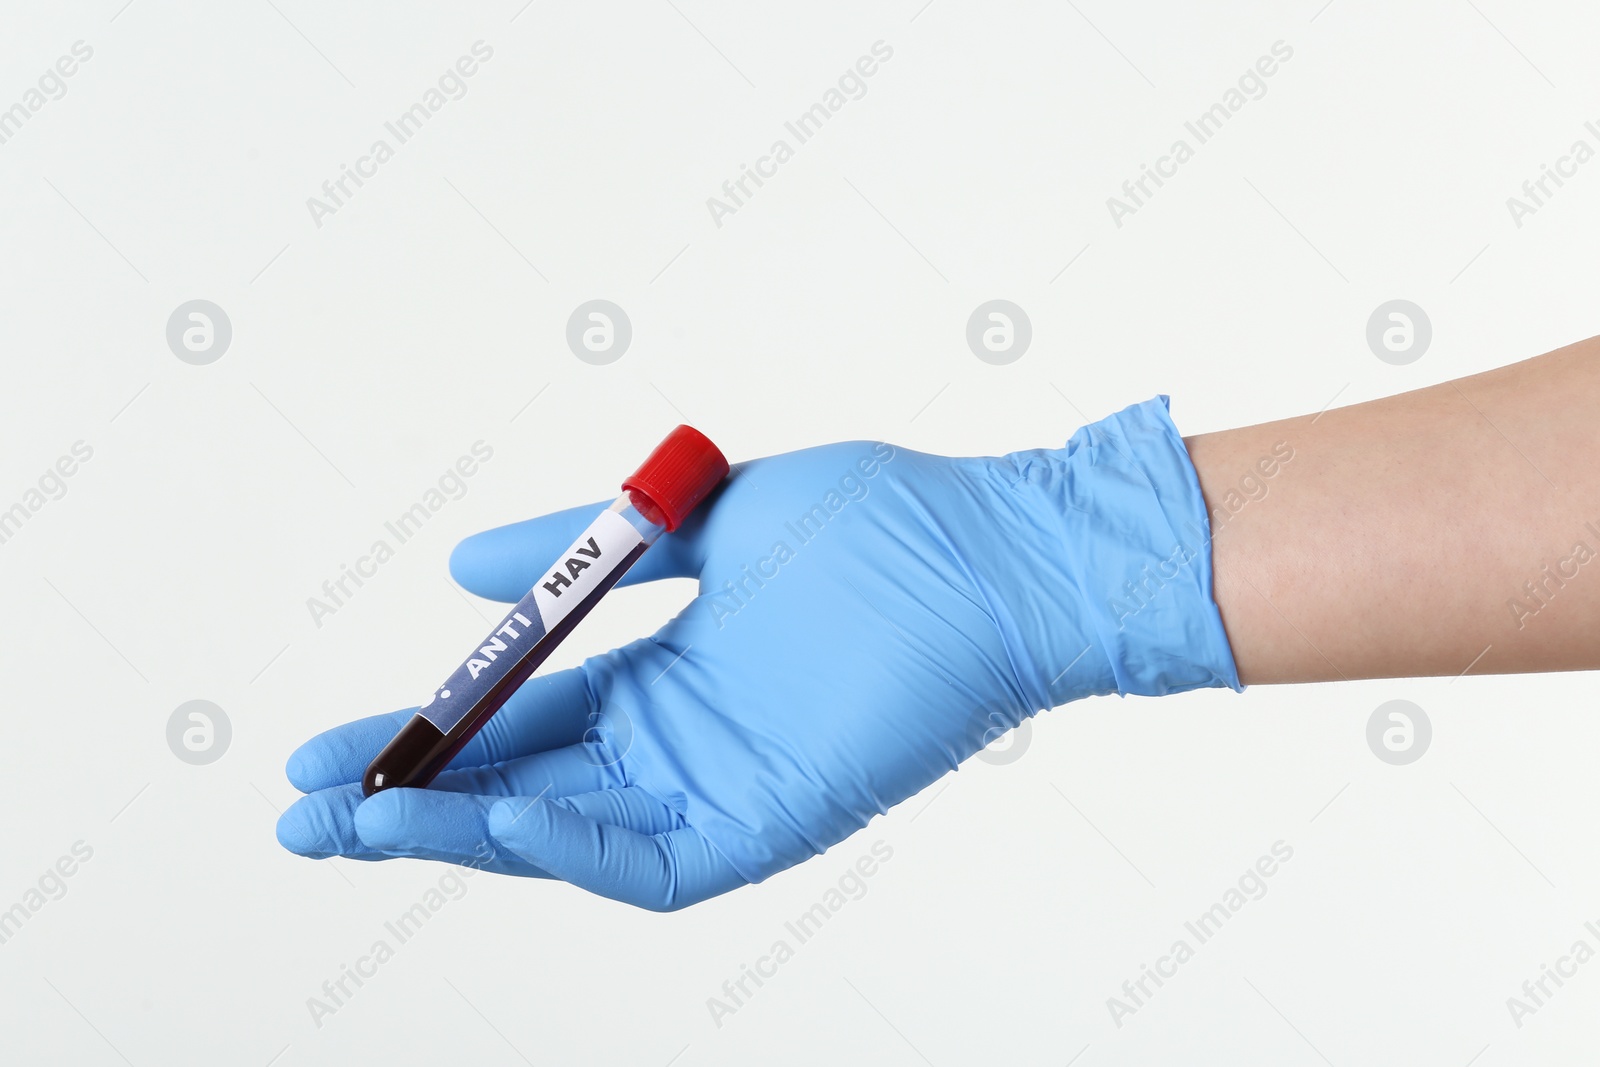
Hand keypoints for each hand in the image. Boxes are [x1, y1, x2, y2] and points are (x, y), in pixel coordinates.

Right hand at [277, 399, 1238, 908]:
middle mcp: (680, 741)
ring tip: (363, 824)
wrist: (999, 548)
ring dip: (466, 836)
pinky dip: (569, 848)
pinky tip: (492, 823)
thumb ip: (585, 550)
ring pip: (568, 837)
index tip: (329, 743)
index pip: (518, 721)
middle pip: (521, 790)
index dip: (424, 733)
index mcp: (662, 672)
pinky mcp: (774, 823)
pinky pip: (652, 862)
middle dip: (411, 805)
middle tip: (301, 814)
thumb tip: (460, 571)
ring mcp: (724, 787)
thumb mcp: (700, 515)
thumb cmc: (877, 523)